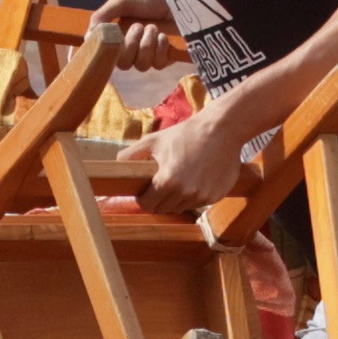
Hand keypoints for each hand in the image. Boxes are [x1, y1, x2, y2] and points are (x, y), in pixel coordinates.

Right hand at [90, 0, 186, 73]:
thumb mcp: (122, 0)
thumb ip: (102, 16)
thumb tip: (87, 36)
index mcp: (118, 33)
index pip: (106, 54)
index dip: (108, 53)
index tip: (115, 41)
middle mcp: (131, 45)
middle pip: (122, 64)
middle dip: (130, 46)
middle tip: (139, 26)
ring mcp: (149, 52)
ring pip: (140, 65)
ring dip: (147, 46)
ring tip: (154, 28)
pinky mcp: (166, 56)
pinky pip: (158, 65)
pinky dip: (160, 51)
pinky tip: (163, 37)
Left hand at [138, 91, 258, 217]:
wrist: (222, 129)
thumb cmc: (186, 133)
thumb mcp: (154, 140)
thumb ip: (131, 155)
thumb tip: (115, 167)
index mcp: (167, 181)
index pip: (147, 205)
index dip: (144, 198)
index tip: (146, 190)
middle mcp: (185, 193)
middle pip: (163, 209)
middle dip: (159, 199)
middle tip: (162, 184)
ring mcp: (202, 196)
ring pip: (181, 208)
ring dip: (176, 198)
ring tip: (180, 178)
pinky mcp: (216, 196)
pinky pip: (197, 203)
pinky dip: (194, 195)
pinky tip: (196, 178)